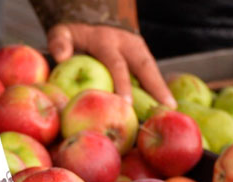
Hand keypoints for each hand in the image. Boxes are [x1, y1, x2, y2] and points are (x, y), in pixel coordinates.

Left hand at [47, 23, 175, 108]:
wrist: (93, 20)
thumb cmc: (75, 35)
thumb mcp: (62, 33)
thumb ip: (60, 42)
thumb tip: (60, 57)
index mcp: (107, 41)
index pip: (117, 64)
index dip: (122, 83)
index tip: (125, 102)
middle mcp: (127, 44)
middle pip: (145, 67)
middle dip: (156, 87)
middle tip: (165, 107)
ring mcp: (138, 49)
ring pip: (153, 70)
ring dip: (162, 89)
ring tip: (172, 109)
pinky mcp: (143, 56)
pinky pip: (152, 73)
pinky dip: (159, 89)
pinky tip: (165, 106)